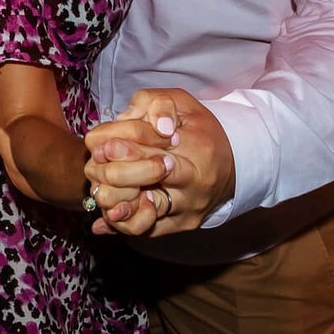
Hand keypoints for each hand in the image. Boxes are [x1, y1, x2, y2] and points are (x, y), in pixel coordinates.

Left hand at [83, 87, 235, 235]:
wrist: (234, 165)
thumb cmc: (201, 130)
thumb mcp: (183, 103)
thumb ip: (157, 103)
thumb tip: (137, 121)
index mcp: (195, 148)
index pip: (145, 147)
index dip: (119, 144)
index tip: (106, 143)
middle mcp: (192, 182)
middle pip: (135, 180)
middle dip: (110, 170)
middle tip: (99, 162)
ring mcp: (186, 207)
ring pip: (136, 213)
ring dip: (112, 199)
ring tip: (101, 186)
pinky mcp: (181, 225)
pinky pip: (144, 230)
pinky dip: (121, 222)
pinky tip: (108, 213)